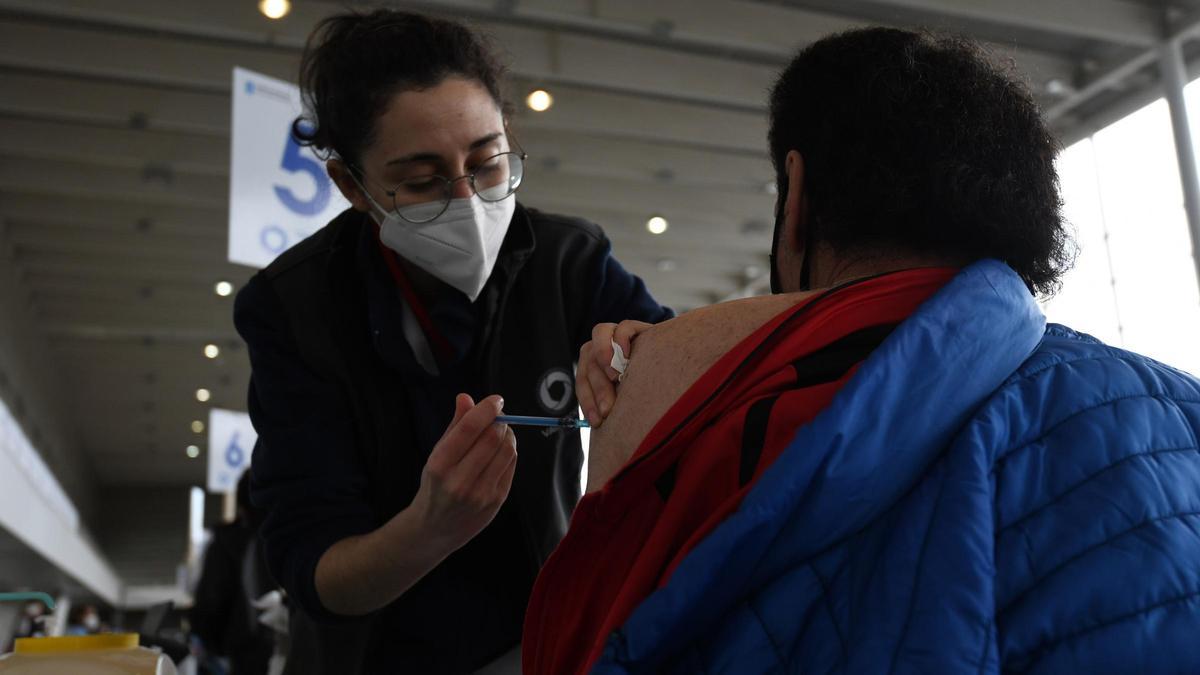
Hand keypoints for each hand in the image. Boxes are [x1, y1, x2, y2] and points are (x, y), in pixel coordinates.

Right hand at [409, 394, 516, 551]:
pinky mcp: (496, 500)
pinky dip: (509, 451)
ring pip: (507, 451)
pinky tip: (499, 451)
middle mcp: (460, 481)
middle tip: (497, 415)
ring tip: (499, 432)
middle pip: (493, 438)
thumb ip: (455, 426)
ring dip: (508, 435)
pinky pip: (511, 465)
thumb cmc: (435, 485)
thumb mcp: (437, 454)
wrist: (435, 529)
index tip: (496, 400)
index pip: (469, 429)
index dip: (486, 409)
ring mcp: (480, 493)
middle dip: (500, 421)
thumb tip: (466, 397)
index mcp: (440, 465)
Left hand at [577, 320, 652, 426]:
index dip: (587, 400)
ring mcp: (619, 335)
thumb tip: (598, 424)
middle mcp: (604, 347)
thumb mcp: (628, 398)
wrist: (677, 370)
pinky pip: (624, 327)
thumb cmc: (650, 391)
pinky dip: (621, 339)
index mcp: (596, 365)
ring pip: (600, 332)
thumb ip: (614, 403)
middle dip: (598, 388)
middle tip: (609, 409)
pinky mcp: (638, 328)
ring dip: (603, 354)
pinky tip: (628, 359)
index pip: (583, 379)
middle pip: (590, 359)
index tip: (597, 421)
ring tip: (615, 376)